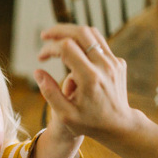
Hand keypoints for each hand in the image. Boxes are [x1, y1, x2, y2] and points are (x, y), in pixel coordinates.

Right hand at [35, 24, 132, 140]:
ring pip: (92, 34)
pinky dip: (83, 44)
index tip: (41, 58)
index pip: (66, 48)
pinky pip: (99, 45)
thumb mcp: (65, 115)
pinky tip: (73, 53)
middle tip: (45, 35)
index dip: (50, 48)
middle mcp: (104, 66)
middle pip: (80, 33)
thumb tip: (38, 71)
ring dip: (72, 32)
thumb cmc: (90, 123)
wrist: (119, 125)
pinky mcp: (118, 62)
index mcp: (90, 78)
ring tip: (56, 38)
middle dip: (59, 31)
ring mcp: (114, 62)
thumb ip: (49, 92)